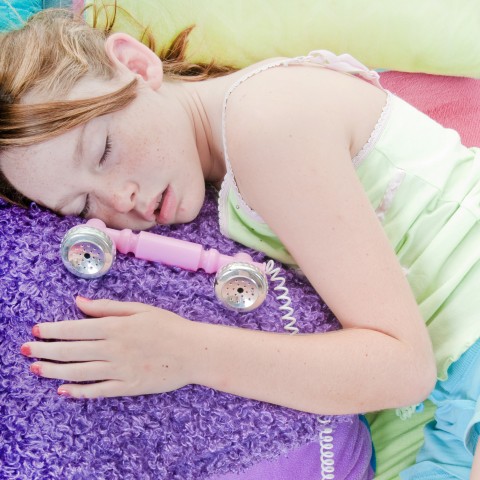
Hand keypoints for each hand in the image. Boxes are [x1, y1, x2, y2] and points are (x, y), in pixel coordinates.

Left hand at [20, 297, 192, 398]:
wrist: (193, 351)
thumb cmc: (169, 326)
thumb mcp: (140, 309)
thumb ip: (108, 307)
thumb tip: (79, 302)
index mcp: (116, 327)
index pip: (76, 329)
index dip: (53, 330)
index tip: (36, 331)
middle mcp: (113, 349)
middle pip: (72, 352)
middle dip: (45, 351)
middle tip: (26, 351)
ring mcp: (120, 370)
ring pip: (79, 372)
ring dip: (54, 371)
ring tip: (37, 369)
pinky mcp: (128, 387)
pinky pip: (98, 391)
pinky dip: (79, 391)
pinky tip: (63, 390)